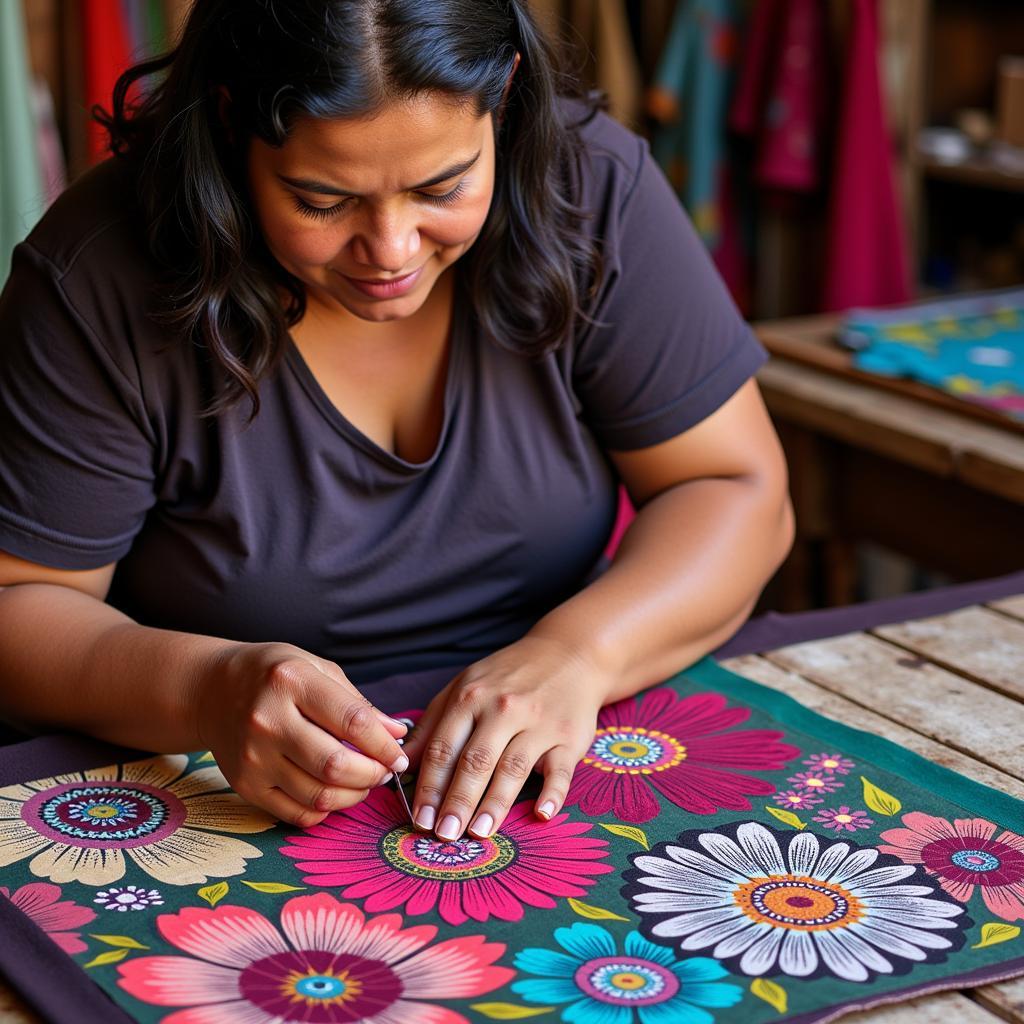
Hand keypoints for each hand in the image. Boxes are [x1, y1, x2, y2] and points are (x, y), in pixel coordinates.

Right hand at [193, 641, 407, 826]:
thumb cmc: (274, 675)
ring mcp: (253, 757)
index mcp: (291, 681)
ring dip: (353, 795)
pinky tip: (333, 793)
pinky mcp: (245, 786)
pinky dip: (324, 811)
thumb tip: (396, 734)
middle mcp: (268, 721)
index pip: (352, 722)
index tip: (399, 756)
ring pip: (318, 796)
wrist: (212, 691)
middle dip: (372, 774)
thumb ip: (357, 703)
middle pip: (335, 765)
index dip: (384, 745)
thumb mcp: (317, 669)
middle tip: (383, 771)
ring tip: (363, 782)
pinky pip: (296, 814)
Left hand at [399, 634, 610, 839]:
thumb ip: (432, 725)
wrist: (568, 655)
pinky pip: (561, 769)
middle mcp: (504, 709)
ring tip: (478, 833)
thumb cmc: (508, 677)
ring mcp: (539, 723)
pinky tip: (542, 814)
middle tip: (444, 834)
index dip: (429, 786)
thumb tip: (400, 765)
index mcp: (471, 697)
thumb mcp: (464, 686)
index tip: (420, 819)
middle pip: (475, 761)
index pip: (444, 748)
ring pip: (513, 767)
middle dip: (457, 800)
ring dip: (495, 804)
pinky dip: (553, 792)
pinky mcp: (569, 737)